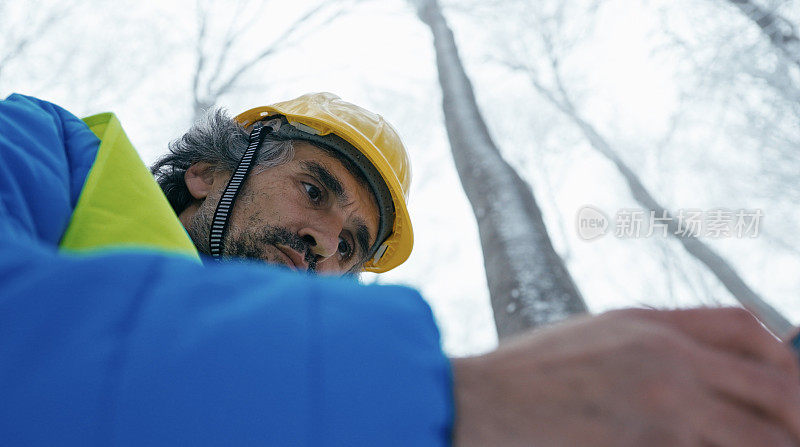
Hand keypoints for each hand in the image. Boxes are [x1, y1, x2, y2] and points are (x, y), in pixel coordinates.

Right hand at [451, 307, 799, 446]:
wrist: (474, 402)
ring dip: (772, 443)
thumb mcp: (588, 339)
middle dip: (794, 415)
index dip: (780, 357)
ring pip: (761, 432)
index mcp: (646, 323)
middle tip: (792, 434)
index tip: (786, 384)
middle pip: (772, 383)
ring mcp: (662, 401)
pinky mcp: (648, 441)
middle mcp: (665, 355)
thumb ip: (645, 347)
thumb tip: (693, 369)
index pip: (742, 327)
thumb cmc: (520, 378)